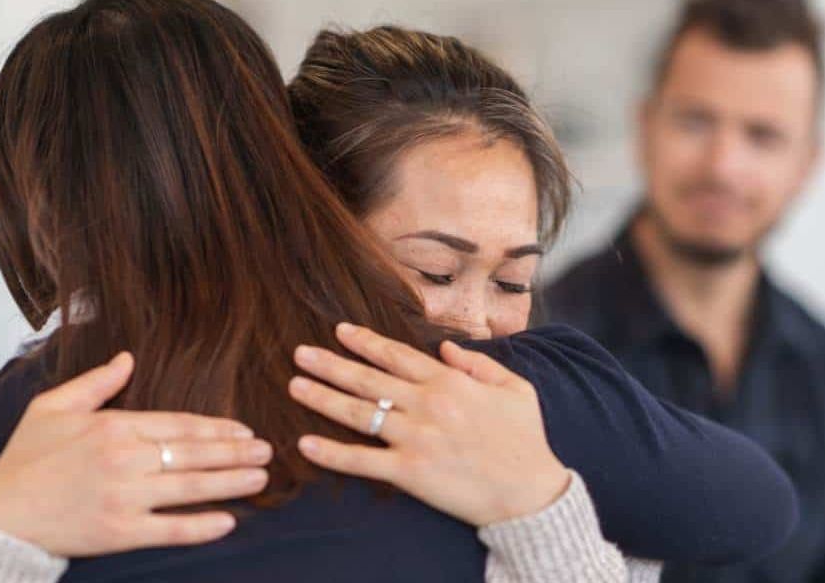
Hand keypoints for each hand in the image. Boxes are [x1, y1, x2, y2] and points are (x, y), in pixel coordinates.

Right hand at [0, 352, 272, 556]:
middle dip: (236, 452)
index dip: (217, 428)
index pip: (179, 425)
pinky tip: (229, 520)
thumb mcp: (52, 407)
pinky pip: (171, 529)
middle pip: (194, 453)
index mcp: (113, 427)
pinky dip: (202, 526)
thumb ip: (95, 383)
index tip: (244, 430)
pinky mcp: (119, 532)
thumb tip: (127, 358)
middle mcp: (125, 460)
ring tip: (261, 478)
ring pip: (191, 487)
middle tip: (268, 451)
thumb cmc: (25, 459)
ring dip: (232, 482)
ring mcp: (124, 498)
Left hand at [288, 323, 569, 526]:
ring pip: (358, 413)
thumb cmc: (525, 440)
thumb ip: (479, 364)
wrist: (529, 493)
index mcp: (449, 382)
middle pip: (368, 379)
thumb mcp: (515, 388)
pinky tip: (306, 444)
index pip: (397, 355)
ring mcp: (415, 438)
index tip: (339, 331)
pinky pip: (362, 461)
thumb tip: (446, 347)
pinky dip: (332, 453)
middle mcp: (427, 405)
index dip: (365, 341)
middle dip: (330, 364)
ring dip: (322, 399)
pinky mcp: (409, 472)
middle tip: (300, 353)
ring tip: (294, 386)